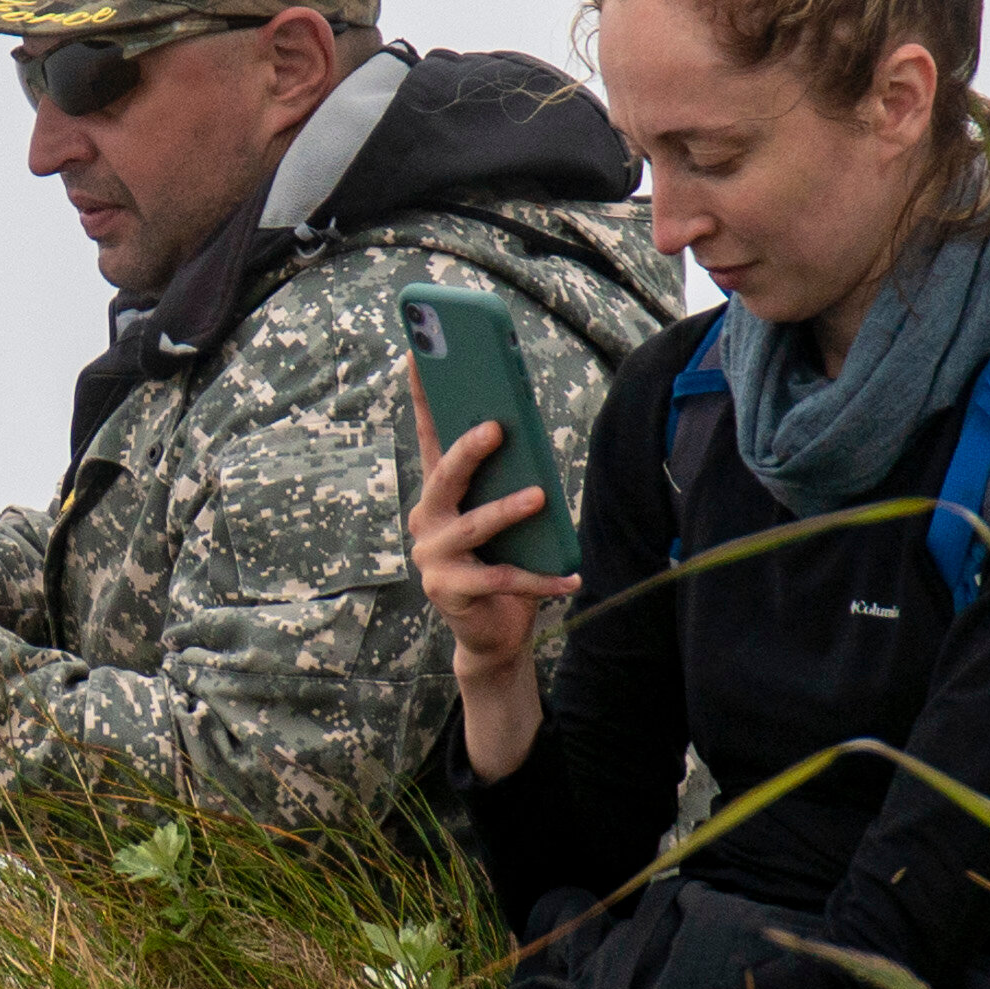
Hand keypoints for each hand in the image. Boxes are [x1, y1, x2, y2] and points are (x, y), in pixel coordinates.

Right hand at [406, 420, 572, 781]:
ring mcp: (433, 558)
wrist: (493, 633)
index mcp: (438, 495)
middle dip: (468, 451)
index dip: (423, 398)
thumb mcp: (506, 519)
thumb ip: (507, 485)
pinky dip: (541, 580)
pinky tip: (571, 577)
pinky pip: (501, 579)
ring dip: (507, 510)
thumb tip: (531, 443)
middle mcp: (426, 521)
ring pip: (472, 526)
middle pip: (444, 477)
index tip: (417, 355)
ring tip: (539, 496)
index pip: (429, 438)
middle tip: (497, 428)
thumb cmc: (503, 563)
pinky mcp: (450, 592)